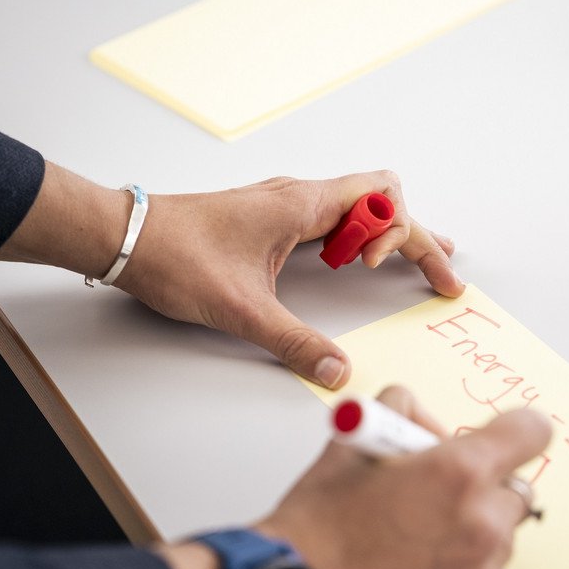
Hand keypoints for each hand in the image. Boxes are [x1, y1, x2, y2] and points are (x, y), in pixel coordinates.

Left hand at [113, 170, 464, 387]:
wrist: (123, 235)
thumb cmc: (175, 256)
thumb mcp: (241, 309)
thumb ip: (294, 342)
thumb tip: (340, 371)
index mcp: (302, 205)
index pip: (385, 203)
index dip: (406, 237)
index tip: (388, 276)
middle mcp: (302, 197)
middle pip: (384, 202)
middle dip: (418, 237)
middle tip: (445, 274)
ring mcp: (288, 205)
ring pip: (361, 207)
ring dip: (394, 234)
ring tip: (423, 261)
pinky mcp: (275, 217)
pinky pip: (336, 219)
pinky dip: (362, 237)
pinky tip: (365, 258)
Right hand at [255, 386, 551, 568]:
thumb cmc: (319, 527)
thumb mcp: (351, 443)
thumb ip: (395, 412)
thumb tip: (412, 410)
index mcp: (459, 473)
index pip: (531, 432)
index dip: (514, 428)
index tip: (501, 433)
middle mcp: (481, 523)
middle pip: (515, 487)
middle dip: (484, 482)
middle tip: (438, 485)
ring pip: (500, 533)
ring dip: (474, 523)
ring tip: (419, 525)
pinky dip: (461, 562)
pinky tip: (416, 557)